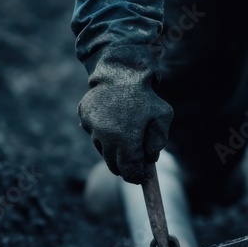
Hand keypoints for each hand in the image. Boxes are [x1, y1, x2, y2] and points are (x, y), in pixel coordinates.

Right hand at [78, 44, 172, 183]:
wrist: (122, 69)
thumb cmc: (146, 95)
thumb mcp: (163, 117)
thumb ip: (159, 142)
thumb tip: (150, 160)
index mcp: (126, 139)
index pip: (128, 170)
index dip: (135, 177)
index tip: (142, 177)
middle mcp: (105, 136)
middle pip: (113, 164)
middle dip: (124, 166)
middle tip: (135, 163)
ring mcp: (92, 126)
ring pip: (102, 149)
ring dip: (113, 148)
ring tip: (125, 134)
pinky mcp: (84, 116)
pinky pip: (93, 132)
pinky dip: (102, 131)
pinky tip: (112, 120)